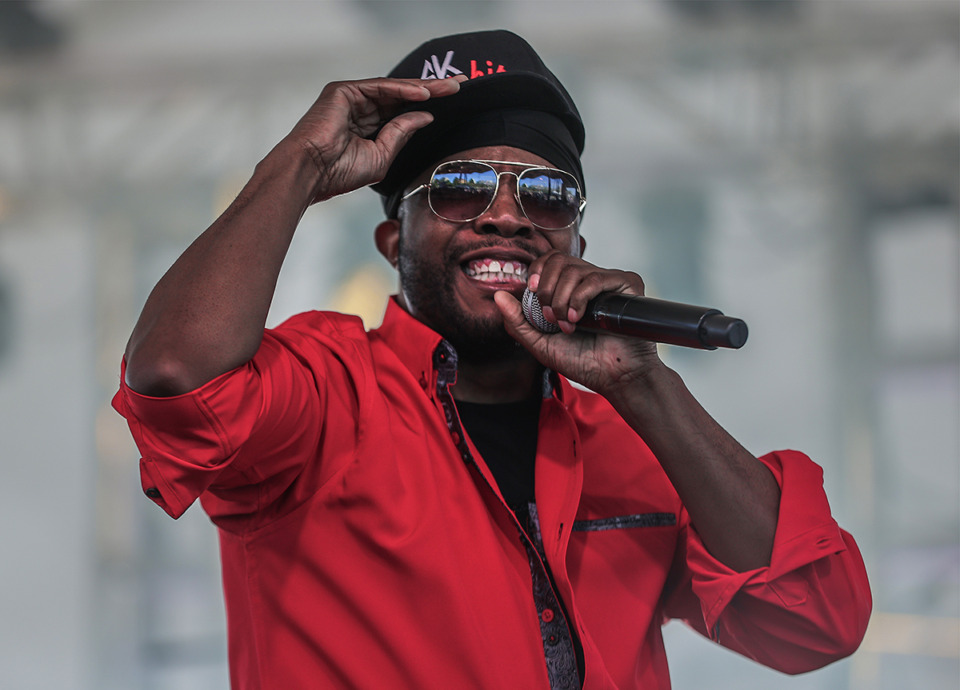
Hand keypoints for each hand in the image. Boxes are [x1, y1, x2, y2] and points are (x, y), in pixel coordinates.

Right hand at [282, 76, 464, 201]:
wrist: (311, 172)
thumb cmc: (339, 172)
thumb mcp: (381, 155)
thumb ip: (402, 133)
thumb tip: (425, 116)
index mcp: (367, 127)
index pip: (403, 112)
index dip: (428, 107)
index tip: (454, 103)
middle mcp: (359, 109)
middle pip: (402, 96)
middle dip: (432, 90)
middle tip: (459, 85)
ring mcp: (351, 98)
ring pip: (394, 89)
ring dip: (423, 87)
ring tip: (449, 87)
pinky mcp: (343, 91)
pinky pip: (380, 87)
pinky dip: (403, 89)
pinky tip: (424, 93)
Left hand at [494, 251, 662, 394]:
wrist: (613, 377)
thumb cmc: (582, 362)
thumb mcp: (540, 344)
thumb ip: (517, 322)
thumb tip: (498, 296)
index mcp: (570, 290)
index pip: (550, 261)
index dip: (537, 271)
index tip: (532, 291)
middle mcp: (588, 281)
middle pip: (559, 260)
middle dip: (547, 289)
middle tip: (550, 317)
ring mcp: (607, 282)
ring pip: (574, 270)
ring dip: (562, 299)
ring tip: (567, 324)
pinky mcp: (626, 285)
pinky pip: (595, 278)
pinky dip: (580, 298)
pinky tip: (578, 318)